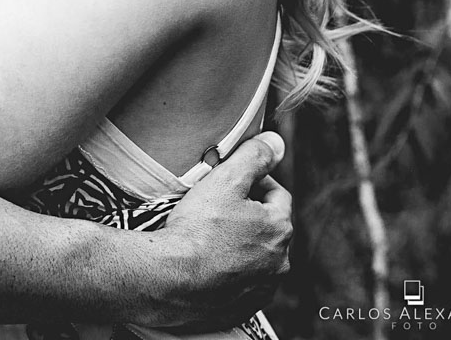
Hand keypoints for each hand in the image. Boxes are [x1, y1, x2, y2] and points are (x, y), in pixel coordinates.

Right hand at [152, 131, 292, 327]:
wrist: (170, 278)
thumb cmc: (197, 229)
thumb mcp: (226, 180)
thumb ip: (254, 156)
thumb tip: (276, 142)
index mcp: (280, 229)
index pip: (277, 195)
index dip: (255, 181)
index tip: (230, 180)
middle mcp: (278, 263)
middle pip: (267, 227)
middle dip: (247, 214)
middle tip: (215, 206)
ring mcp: (259, 289)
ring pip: (255, 257)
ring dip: (239, 244)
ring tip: (207, 235)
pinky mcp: (239, 308)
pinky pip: (239, 285)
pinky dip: (227, 273)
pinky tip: (205, 263)